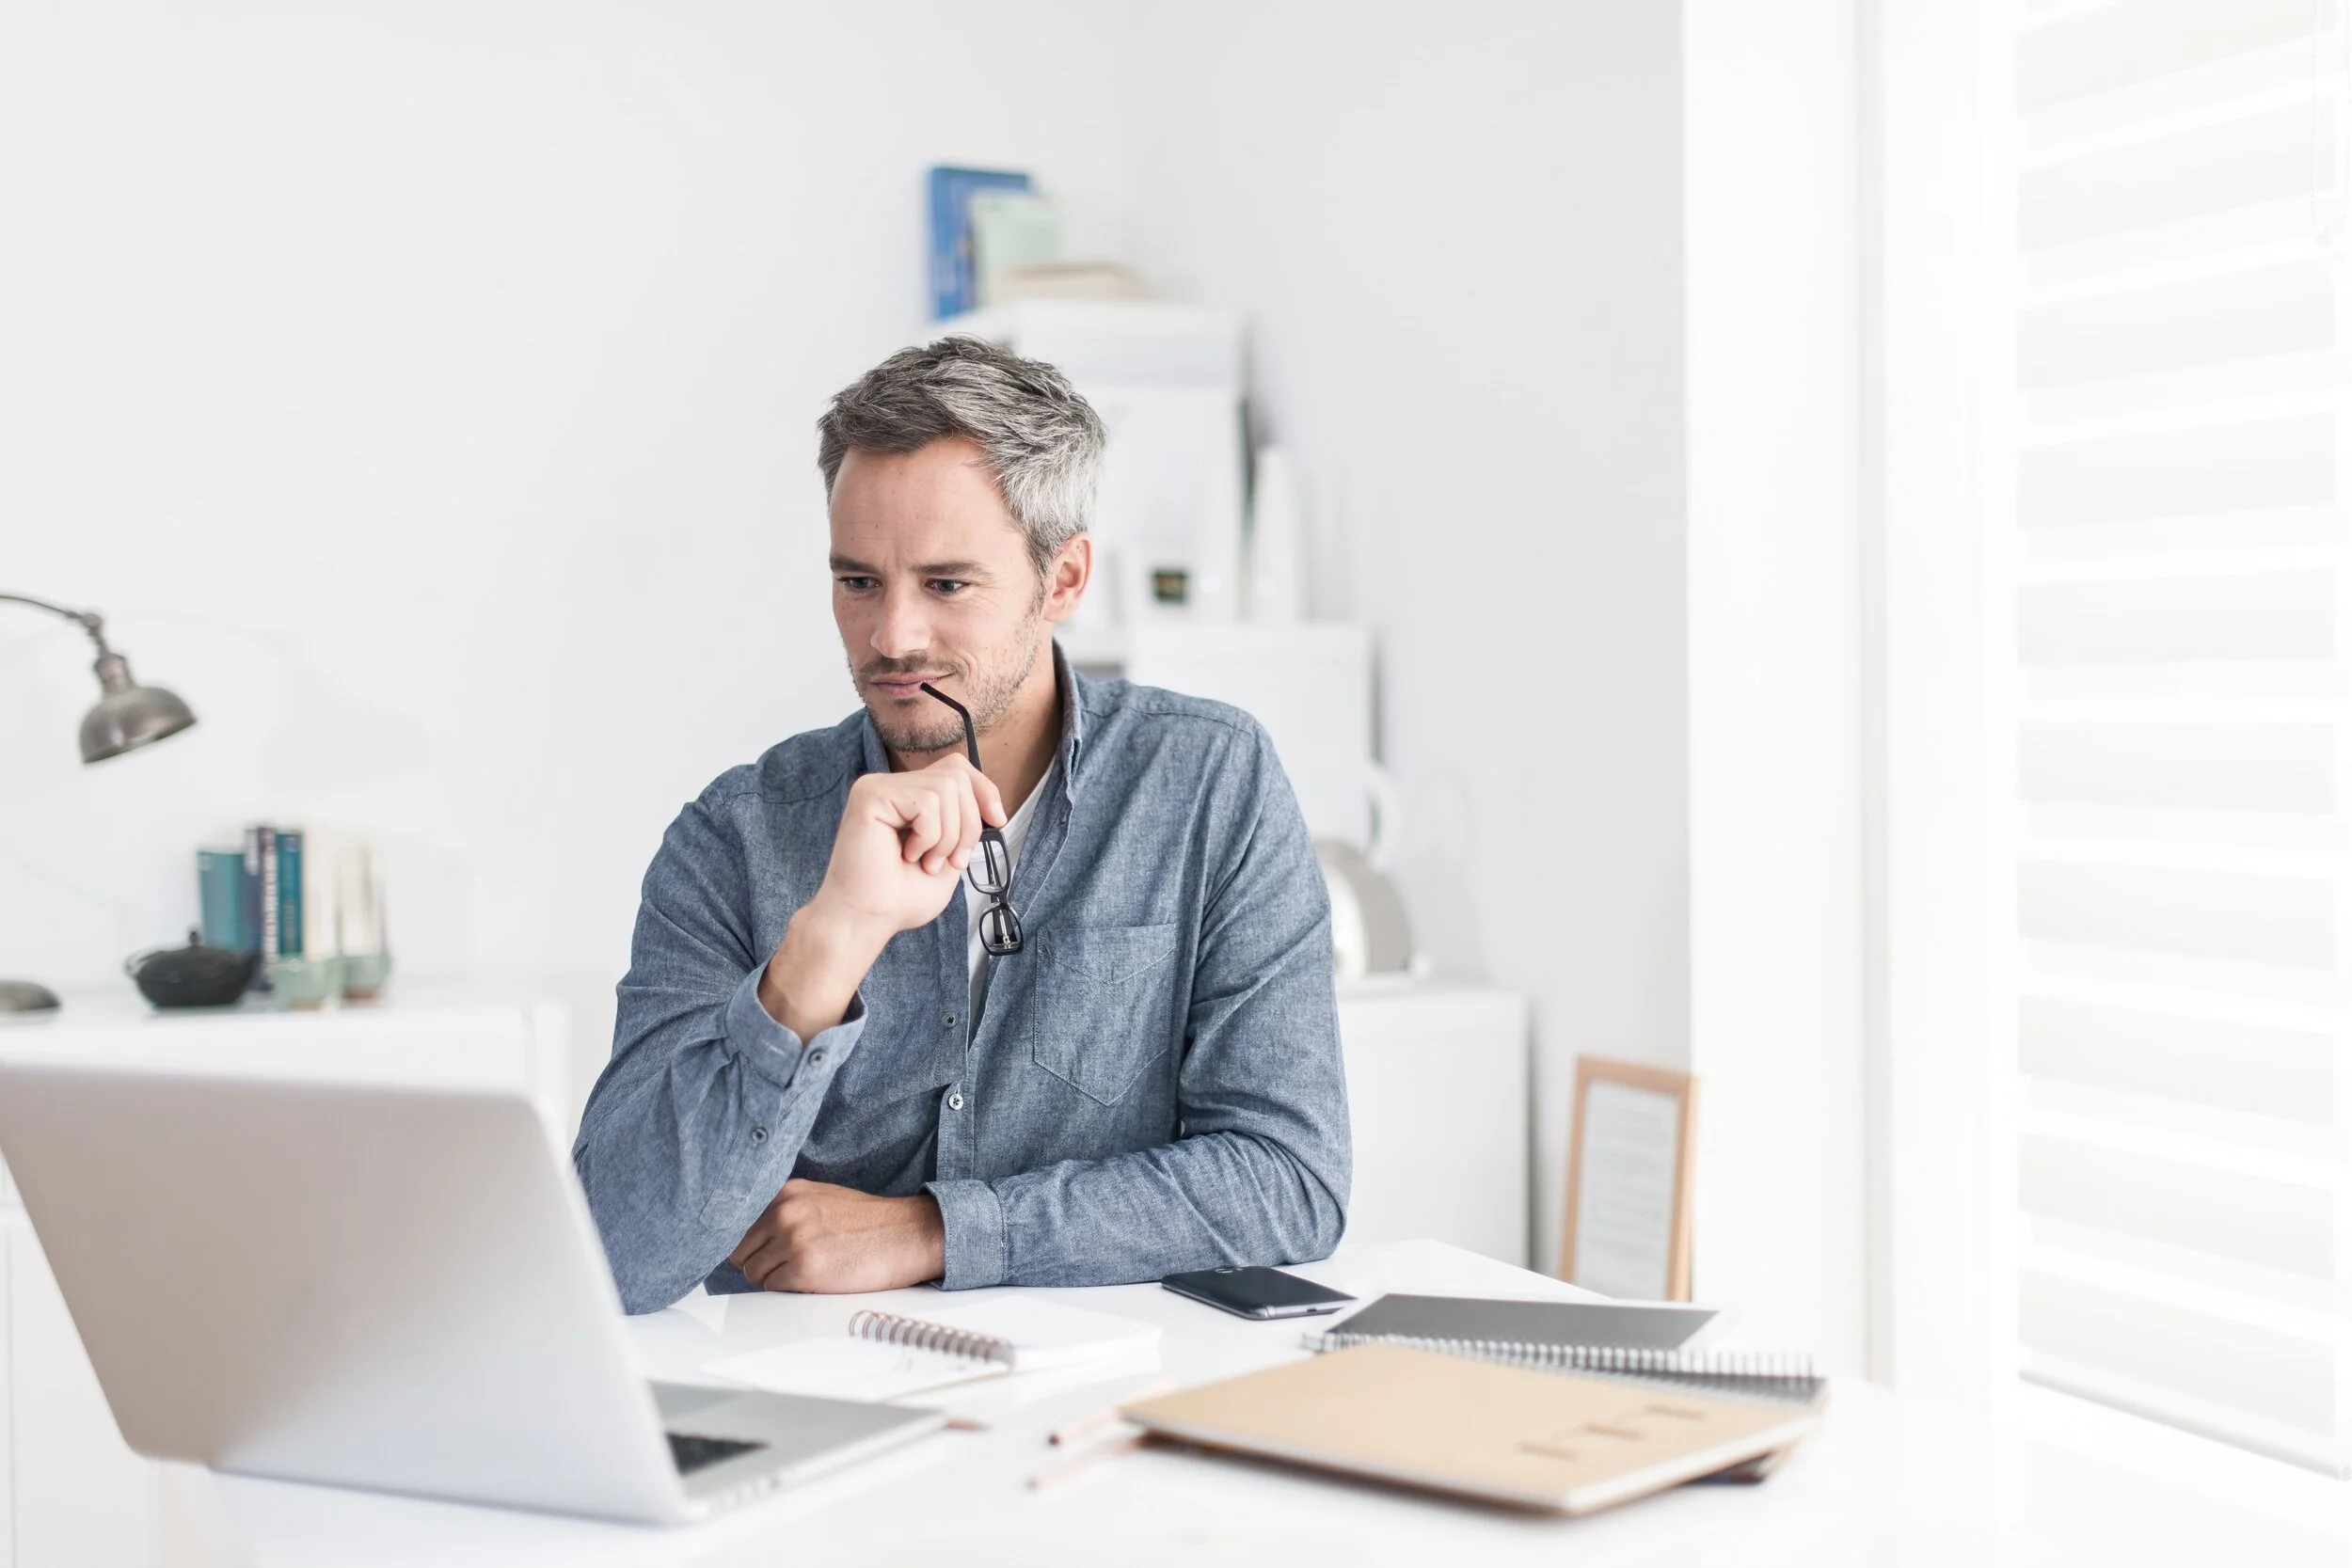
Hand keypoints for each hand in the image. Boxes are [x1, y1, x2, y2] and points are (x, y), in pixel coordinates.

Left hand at [728, 1179, 945, 1292]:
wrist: (909, 1234)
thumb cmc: (870, 1223)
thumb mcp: (821, 1199)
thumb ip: (785, 1211)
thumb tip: (752, 1235)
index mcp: (787, 1193)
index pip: (737, 1224)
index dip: (748, 1243)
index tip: (755, 1252)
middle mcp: (785, 1213)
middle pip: (740, 1252)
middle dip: (760, 1263)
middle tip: (788, 1266)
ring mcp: (793, 1241)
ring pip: (754, 1274)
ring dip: (775, 1279)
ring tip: (807, 1271)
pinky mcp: (804, 1270)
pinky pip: (774, 1289)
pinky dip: (790, 1290)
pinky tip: (816, 1280)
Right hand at [757, 755, 1005, 1036]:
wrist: (867, 920)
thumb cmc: (899, 898)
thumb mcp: (949, 856)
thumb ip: (964, 825)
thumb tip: (990, 807)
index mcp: (907, 797)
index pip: (955, 768)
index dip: (984, 790)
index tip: (997, 821)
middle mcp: (890, 786)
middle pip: (956, 775)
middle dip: (967, 824)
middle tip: (950, 861)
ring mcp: (877, 787)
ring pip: (945, 788)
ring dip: (947, 836)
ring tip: (926, 862)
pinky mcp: (870, 795)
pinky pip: (926, 801)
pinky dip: (928, 836)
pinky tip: (906, 855)